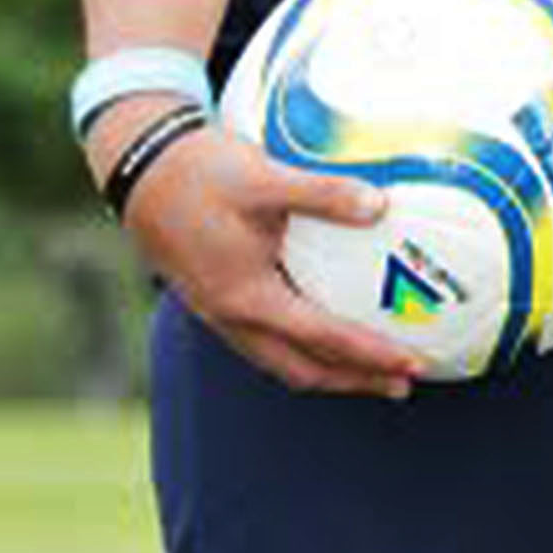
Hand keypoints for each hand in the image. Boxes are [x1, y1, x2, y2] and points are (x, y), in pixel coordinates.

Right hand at [110, 120, 426, 399]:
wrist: (140, 169)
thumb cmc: (200, 173)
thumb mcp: (265, 178)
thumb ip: (324, 194)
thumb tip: (380, 207)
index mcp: (245, 297)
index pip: (321, 338)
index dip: (369, 355)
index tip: (412, 364)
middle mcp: (230, 316)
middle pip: (301, 368)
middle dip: (354, 381)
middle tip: (403, 383)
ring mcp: (219, 312)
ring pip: (281, 359)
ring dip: (329, 369)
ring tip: (373, 369)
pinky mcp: (216, 298)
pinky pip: (267, 339)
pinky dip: (304, 346)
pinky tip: (326, 328)